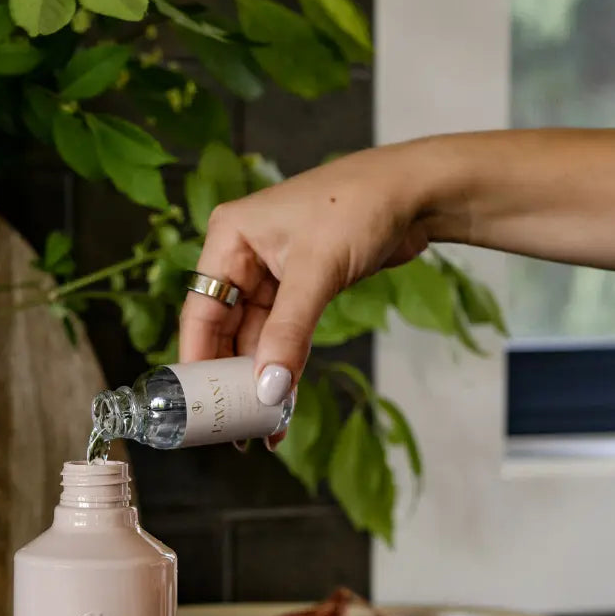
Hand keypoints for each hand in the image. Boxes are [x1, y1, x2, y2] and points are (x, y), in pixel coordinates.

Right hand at [178, 144, 431, 440]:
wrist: (417, 192)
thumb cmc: (361, 205)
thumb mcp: (318, 271)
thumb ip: (289, 333)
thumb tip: (269, 388)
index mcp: (229, 238)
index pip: (200, 311)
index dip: (197, 361)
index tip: (199, 405)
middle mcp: (242, 255)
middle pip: (222, 329)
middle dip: (229, 376)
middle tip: (231, 423)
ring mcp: (270, 272)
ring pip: (254, 337)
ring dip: (259, 377)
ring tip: (262, 422)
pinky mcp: (299, 286)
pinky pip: (281, 335)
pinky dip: (283, 364)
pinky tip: (284, 399)